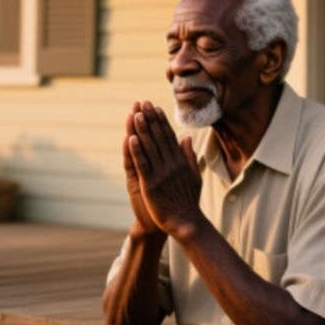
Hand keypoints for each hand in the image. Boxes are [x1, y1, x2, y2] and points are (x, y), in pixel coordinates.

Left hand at [128, 101, 202, 237]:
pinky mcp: (150, 184)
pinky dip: (136, 151)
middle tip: (143, 103)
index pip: (169, 136)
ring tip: (136, 114)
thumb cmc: (188, 201)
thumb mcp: (193, 175)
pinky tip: (130, 139)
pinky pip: (142, 165)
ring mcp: (161, 174)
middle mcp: (171, 165)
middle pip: (158, 137)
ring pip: (149, 148)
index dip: (161, 121)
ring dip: (142, 130)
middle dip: (150, 119)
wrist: (185, 222)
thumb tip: (186, 137)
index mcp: (180, 161)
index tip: (155, 107)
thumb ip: (189, 156)